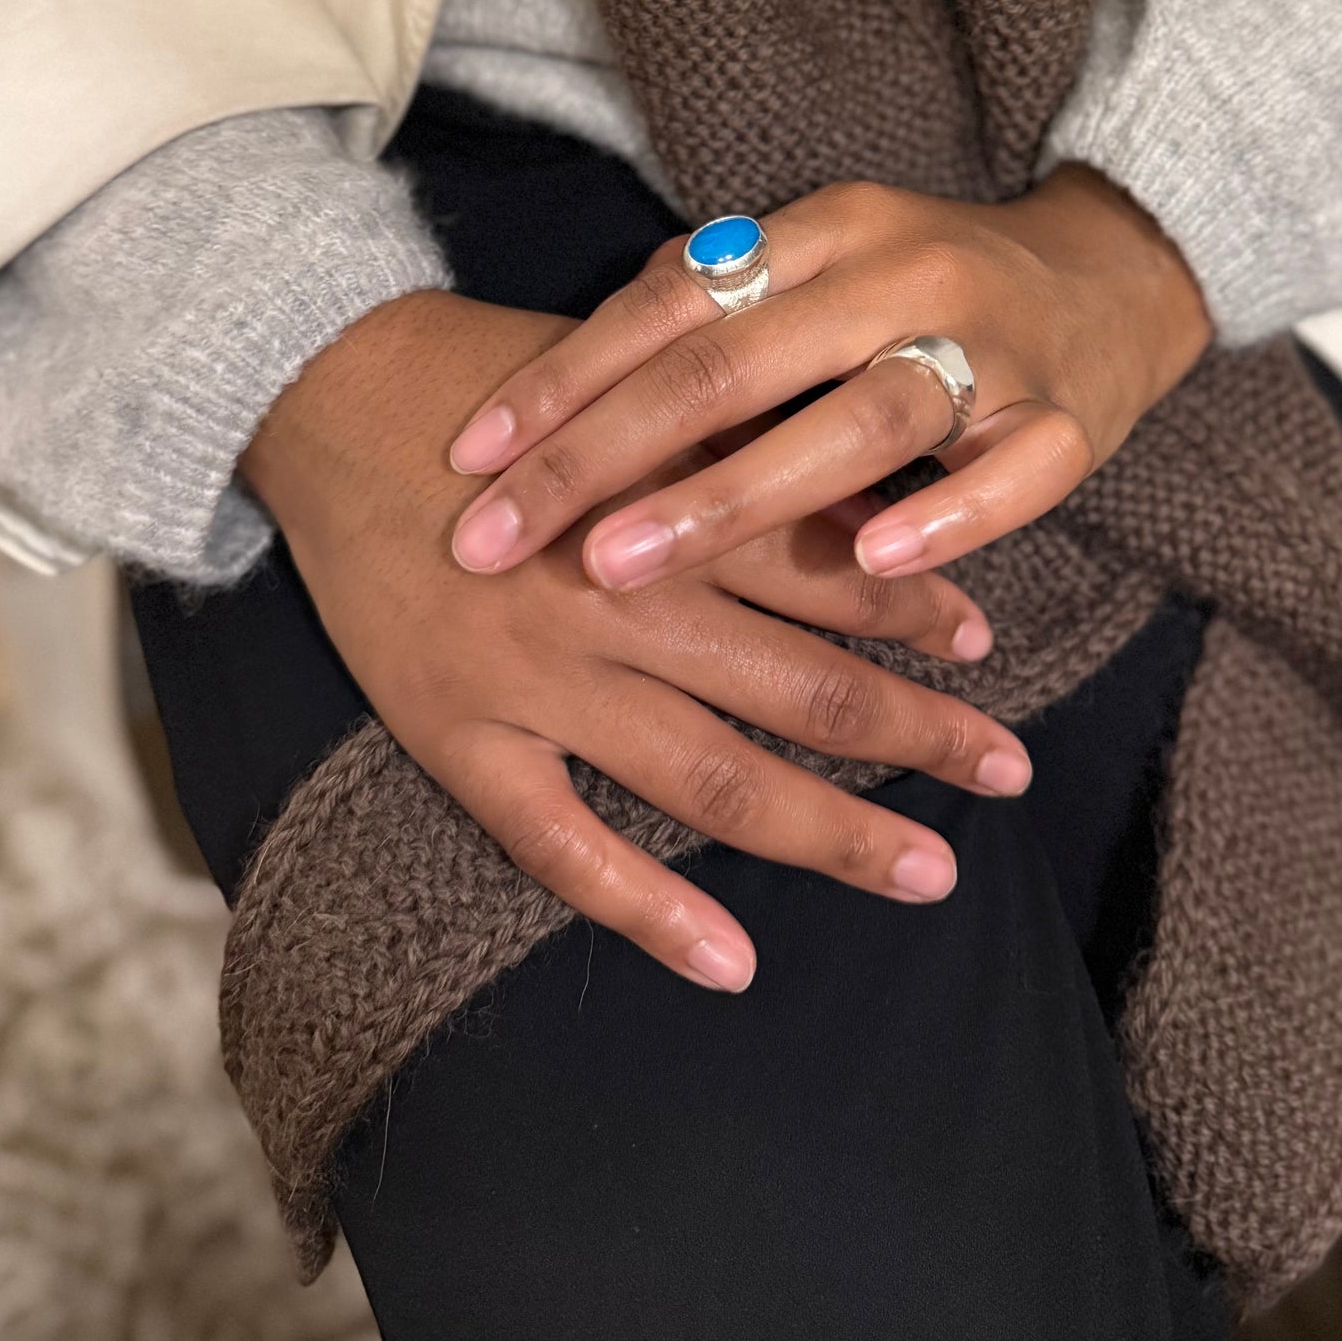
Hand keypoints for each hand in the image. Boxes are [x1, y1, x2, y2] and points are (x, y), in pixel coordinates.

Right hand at [240, 289, 1030, 992]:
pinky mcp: (458, 733)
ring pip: (708, 776)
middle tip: (1009, 771)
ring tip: (929, 870)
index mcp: (667, 499)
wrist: (332, 391)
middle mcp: (617, 597)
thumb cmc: (507, 382)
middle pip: (796, 685)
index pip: (825, 569)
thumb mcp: (638, 379)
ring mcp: (537, 676)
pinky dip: (647, 907)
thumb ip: (744, 433)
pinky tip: (732, 960)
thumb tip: (877, 492)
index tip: (986, 647)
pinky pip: (560, 844)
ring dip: (829, 828)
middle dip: (916, 733)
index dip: (914, 610)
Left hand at [444, 166, 1209, 590]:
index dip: (563, 379)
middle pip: (735, 363)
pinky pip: (1008, 477)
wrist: (1114, 270)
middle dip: (604, 455)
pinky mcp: (1072, 422)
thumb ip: (716, 304)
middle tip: (501, 534)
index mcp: (829, 230)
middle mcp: (903, 273)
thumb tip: (570, 371)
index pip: (671, 303)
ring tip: (626, 565)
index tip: (467, 455)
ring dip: (731, 497)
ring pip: (854, 420)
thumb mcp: (823, 264)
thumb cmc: (929, 287)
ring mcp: (991, 349)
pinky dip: (942, 518)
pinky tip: (869, 561)